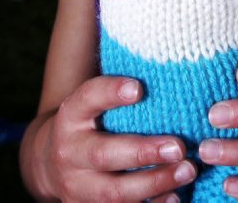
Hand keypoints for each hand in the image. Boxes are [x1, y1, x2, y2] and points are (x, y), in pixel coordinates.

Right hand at [41, 75, 196, 201]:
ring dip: (155, 181)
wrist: (48, 163)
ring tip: (188, 169)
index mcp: (71, 115)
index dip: (110, 92)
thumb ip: (118, 84)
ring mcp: (77, 186)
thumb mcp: (91, 100)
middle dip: (143, 151)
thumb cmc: (88, 120)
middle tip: (179, 145)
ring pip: (115, 192)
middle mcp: (69, 152)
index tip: (139, 87)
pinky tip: (176, 197)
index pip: (87, 98)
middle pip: (104, 154)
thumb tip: (161, 49)